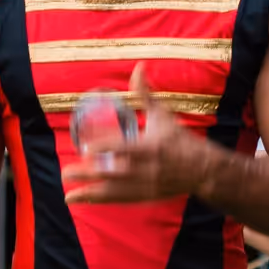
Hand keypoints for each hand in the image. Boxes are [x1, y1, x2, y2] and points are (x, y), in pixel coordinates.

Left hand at [63, 64, 204, 204]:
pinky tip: (84, 200)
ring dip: (90, 193)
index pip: (122, 148)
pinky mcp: (145, 196)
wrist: (201, 169)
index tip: (86, 148)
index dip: (103, 149)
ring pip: (113, 191)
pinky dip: (101, 200)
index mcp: (149, 146)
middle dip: (89, 175)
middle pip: (113, 173)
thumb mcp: (162, 114)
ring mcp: (145, 185)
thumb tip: (138, 67)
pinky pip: (120, 200)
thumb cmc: (179, 139)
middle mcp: (145, 168)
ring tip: (68, 195)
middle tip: (67, 173)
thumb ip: (145, 93)